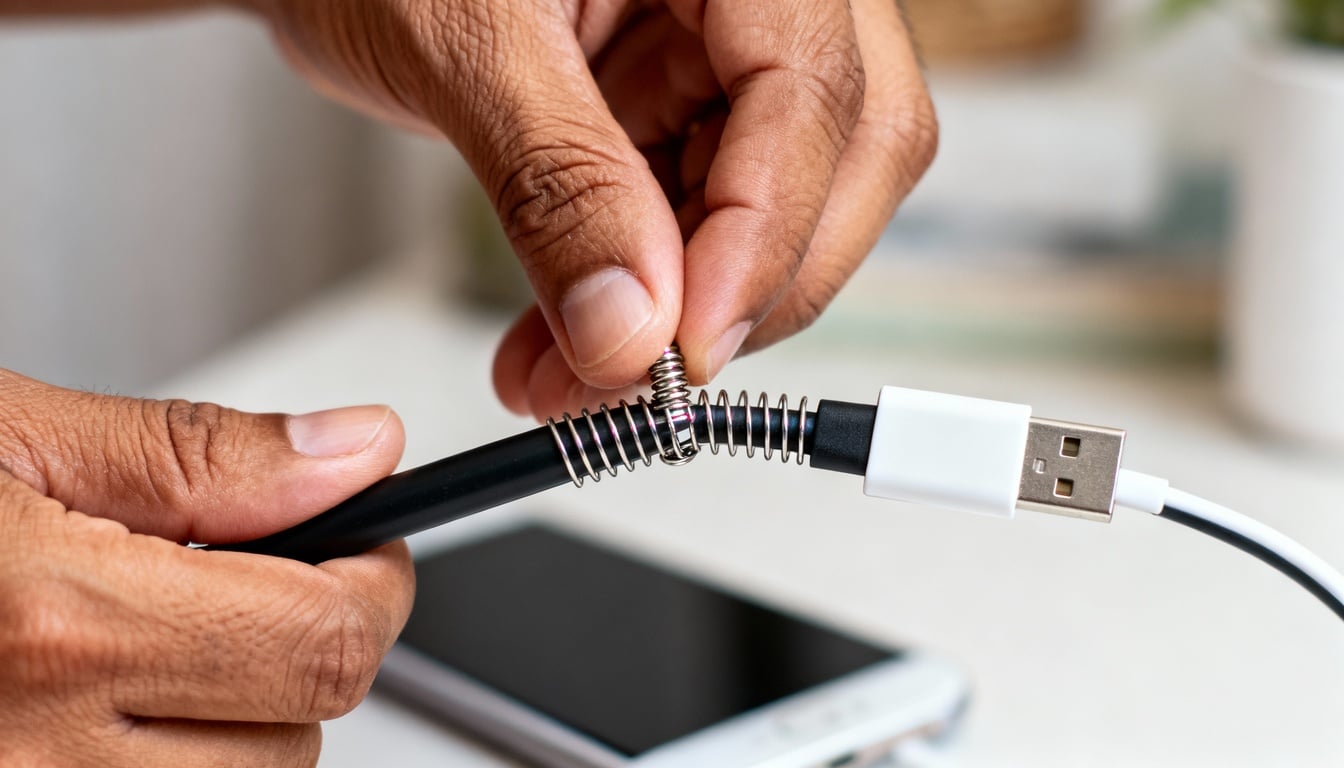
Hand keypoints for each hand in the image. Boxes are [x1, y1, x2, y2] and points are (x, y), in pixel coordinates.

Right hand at [0, 370, 412, 766]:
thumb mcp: (16, 433)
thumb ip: (198, 452)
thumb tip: (356, 452)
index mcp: (61, 623)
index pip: (325, 640)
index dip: (375, 583)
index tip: (365, 540)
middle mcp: (46, 752)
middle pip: (301, 731)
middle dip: (309, 644)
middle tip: (252, 576)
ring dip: (243, 708)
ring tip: (155, 628)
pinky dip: (175, 750)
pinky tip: (117, 687)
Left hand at [256, 0, 936, 417]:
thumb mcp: (464, 42)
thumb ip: (560, 181)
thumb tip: (632, 327)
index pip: (812, 90)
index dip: (766, 231)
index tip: (686, 344)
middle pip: (843, 157)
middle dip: (743, 290)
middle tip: (639, 376)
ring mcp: (722, 53)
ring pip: (777, 210)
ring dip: (679, 316)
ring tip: (569, 377)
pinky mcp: (679, 109)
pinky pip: (699, 223)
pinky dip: (640, 299)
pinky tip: (568, 344)